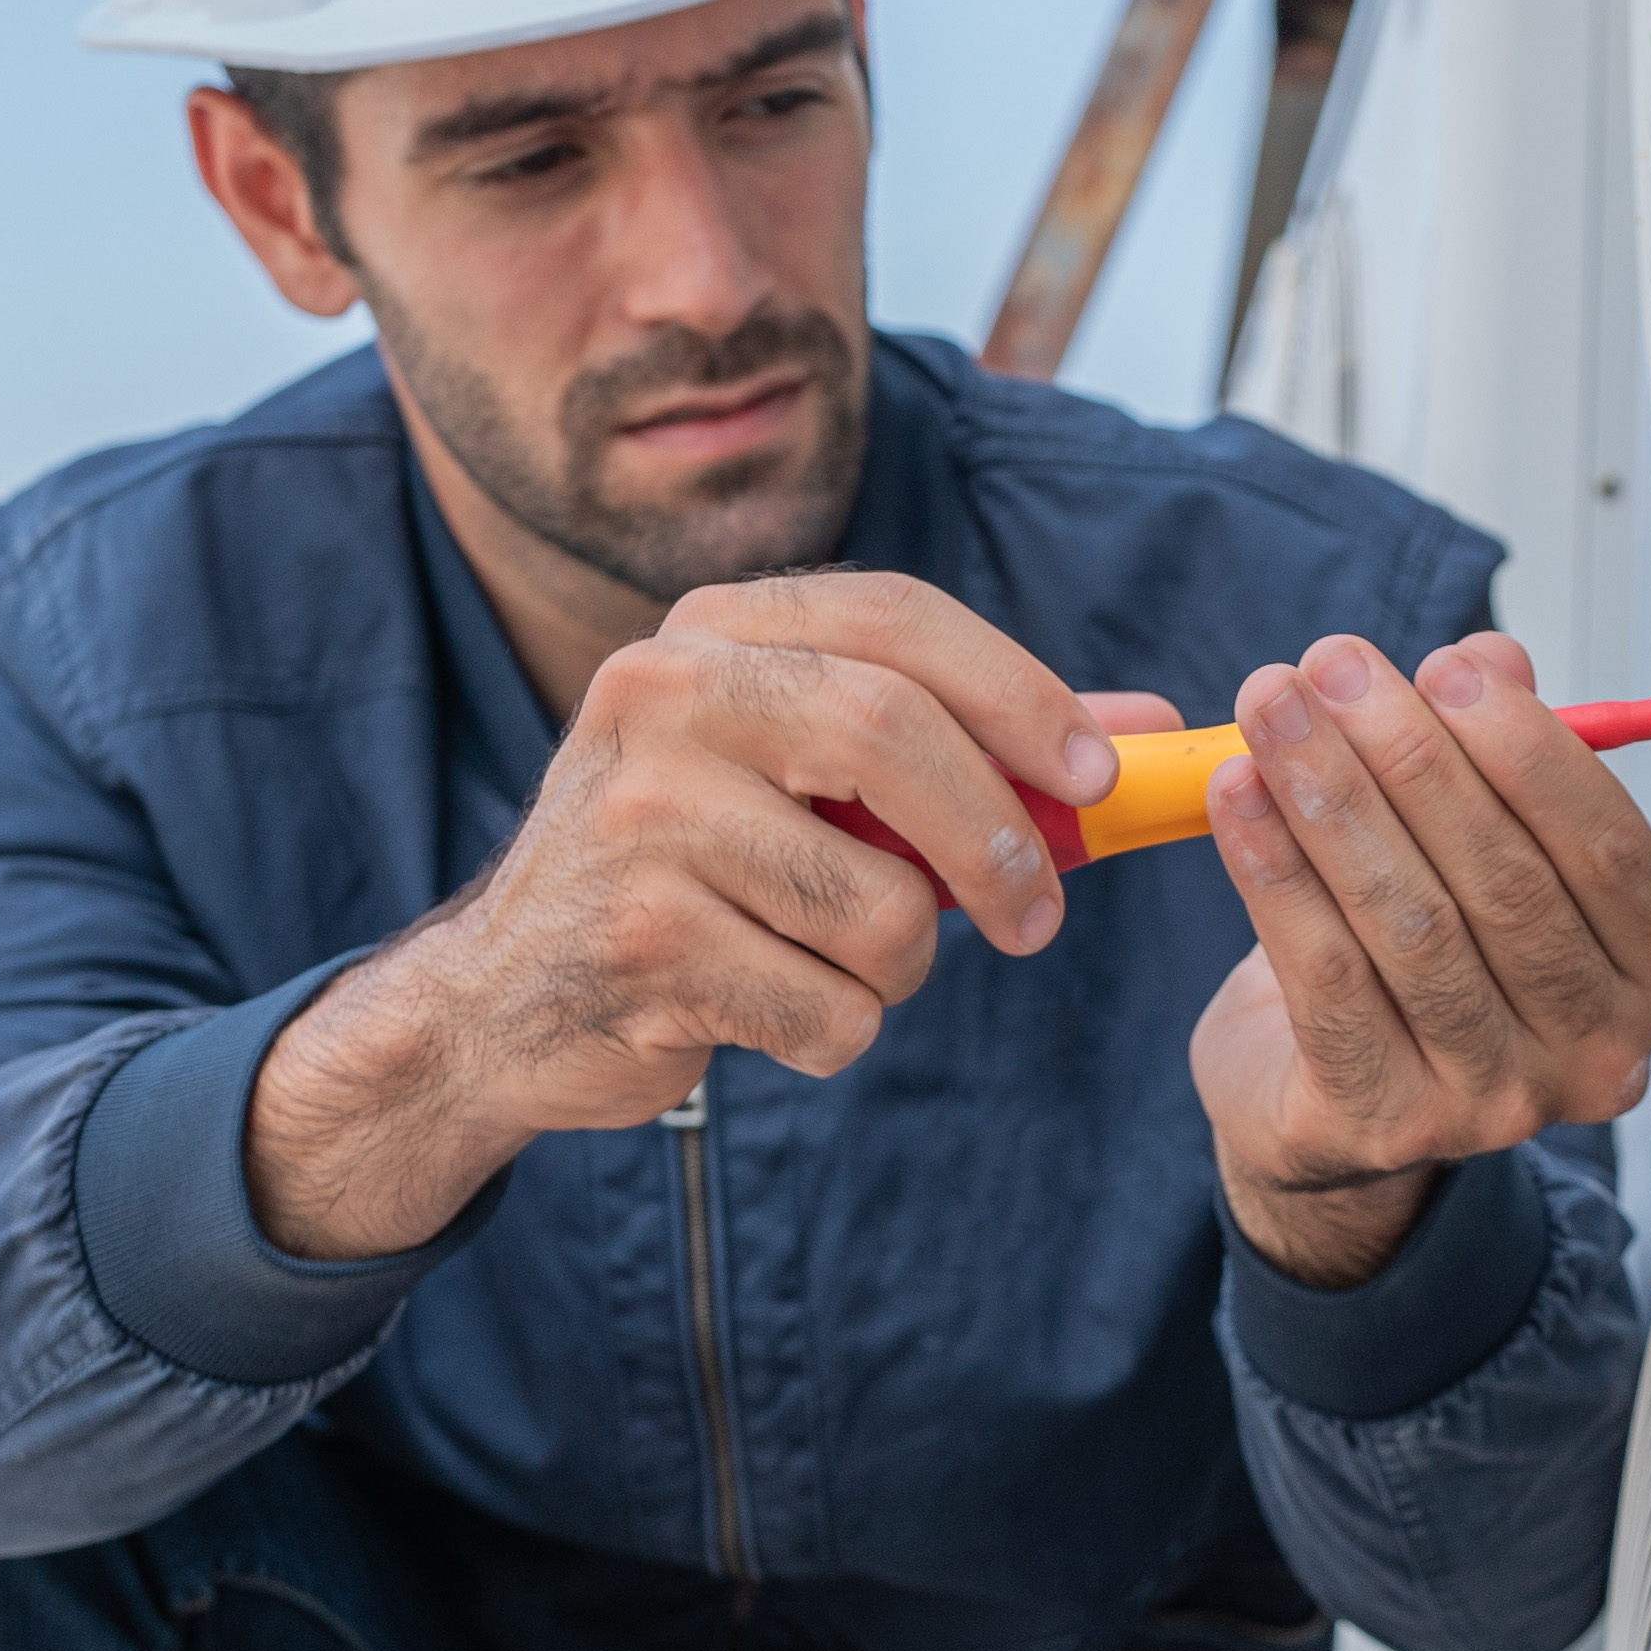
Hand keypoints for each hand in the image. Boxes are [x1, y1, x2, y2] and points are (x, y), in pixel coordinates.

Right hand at [253, 573, 1144, 1256]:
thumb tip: (1149, 730)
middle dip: (998, 839)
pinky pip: (828, 1008)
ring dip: (899, 969)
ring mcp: (638, 817)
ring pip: (878, 904)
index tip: (1099, 776)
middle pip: (889, 733)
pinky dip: (835, 1033)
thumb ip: (967, 745)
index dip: (1018, 692)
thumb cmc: (692, 874)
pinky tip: (764, 1012)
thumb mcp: (808, 781)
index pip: (893, 617)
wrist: (501, 999)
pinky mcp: (639, 941)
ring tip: (839, 967)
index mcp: (711, 633)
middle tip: (1039, 918)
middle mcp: (661, 695)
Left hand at [1191, 632, 1650, 1286]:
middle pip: (1506, 883)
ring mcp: (1492, 1102)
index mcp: (1650, 974)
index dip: (1530, 751)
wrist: (1333, 1106)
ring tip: (1271, 710)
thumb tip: (1488, 659)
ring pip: (1413, 925)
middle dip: (1411, 757)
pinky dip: (1273, 872)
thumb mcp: (1477, 848)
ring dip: (1333, 798)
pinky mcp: (1383, 1121)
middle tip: (1334, 669)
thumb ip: (1496, 752)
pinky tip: (1236, 796)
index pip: (1611, 851)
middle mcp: (1593, 1052)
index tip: (1447, 669)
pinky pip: (1326, 976)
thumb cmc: (1424, 966)